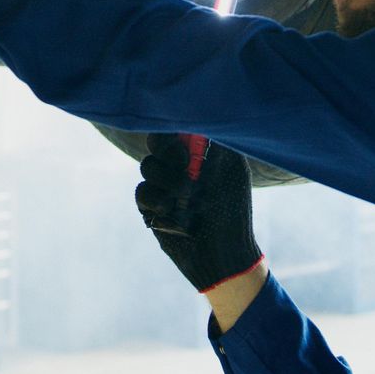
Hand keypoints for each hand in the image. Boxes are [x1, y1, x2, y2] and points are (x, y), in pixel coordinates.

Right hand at [135, 132, 262, 292]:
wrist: (222, 256)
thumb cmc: (233, 211)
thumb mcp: (231, 169)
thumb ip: (215, 141)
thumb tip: (195, 117)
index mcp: (199, 153)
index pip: (176, 127)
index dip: (174, 131)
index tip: (187, 145)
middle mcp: (179, 166)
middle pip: (156, 142)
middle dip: (168, 154)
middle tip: (184, 165)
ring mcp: (163, 186)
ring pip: (147, 167)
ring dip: (169, 182)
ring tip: (188, 199)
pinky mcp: (151, 207)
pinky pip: (142, 193)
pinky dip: (158, 202)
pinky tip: (173, 214)